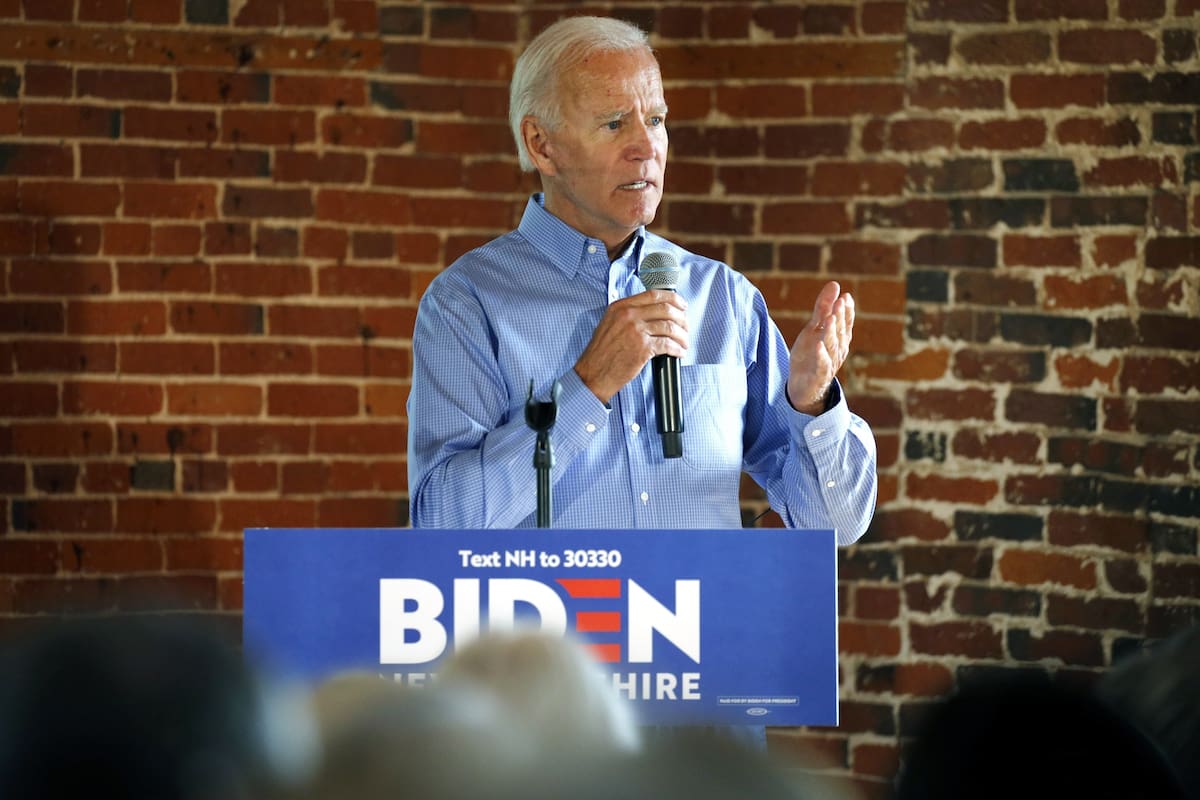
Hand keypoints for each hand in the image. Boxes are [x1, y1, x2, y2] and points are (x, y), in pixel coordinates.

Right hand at [575, 290, 688, 402]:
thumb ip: (628, 314)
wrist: (593, 373)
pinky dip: (677, 349)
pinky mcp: (642, 348)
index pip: (654, 294)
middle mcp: (628, 315)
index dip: (673, 299)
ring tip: (684, 342)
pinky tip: (679, 352)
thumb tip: (654, 312)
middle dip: (681, 318)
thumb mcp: (610, 324)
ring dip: (682, 336)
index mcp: (620, 306)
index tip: (682, 305)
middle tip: (686, 326)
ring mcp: (636, 331)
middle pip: (665, 309)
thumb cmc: (602, 353)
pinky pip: (667, 344)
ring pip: (669, 327)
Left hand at [787, 281, 853, 414]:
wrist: (803, 387)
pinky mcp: (818, 376)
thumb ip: (823, 308)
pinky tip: (817, 345)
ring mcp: (829, 363)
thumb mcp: (814, 328)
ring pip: (832, 346)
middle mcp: (837, 350)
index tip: (846, 296)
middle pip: (840, 332)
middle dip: (841, 317)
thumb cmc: (810, 354)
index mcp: (838, 338)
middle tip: (841, 301)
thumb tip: (835, 284)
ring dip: (832, 332)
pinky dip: (821, 355)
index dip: (847, 310)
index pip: (846, 322)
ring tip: (831, 318)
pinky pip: (822, 365)